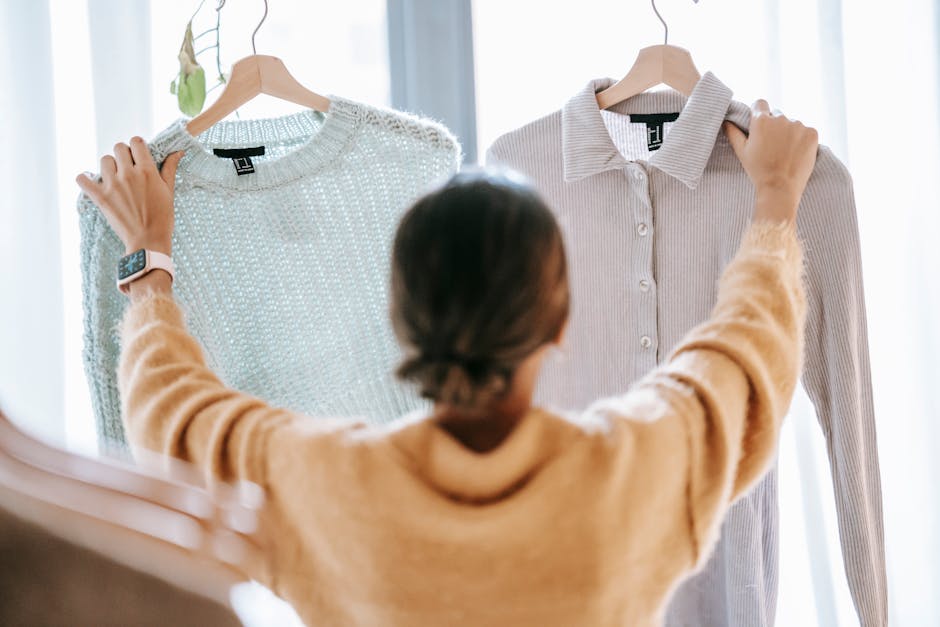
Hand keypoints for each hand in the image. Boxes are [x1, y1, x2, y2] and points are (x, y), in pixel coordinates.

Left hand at [76, 137, 183, 254]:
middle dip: (124, 155)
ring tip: (115, 178)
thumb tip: (178, 152)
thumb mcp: (169, 191)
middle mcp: (128, 174)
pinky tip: (91, 182)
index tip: (138, 155)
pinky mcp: (100, 197)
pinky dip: (84, 179)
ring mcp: (113, 185)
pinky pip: (83, 180)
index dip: (137, 146)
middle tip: (128, 168)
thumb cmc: (162, 218)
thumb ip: (170, 168)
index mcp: (147, 171)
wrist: (148, 241)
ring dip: (109, 166)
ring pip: (104, 160)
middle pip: (119, 148)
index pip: (136, 142)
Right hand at [723, 100, 818, 222]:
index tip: (760, 124)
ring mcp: (798, 125)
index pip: (760, 103)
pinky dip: (802, 140)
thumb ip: (733, 133)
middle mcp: (780, 118)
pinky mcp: (812, 133)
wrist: (780, 187)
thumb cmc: (758, 171)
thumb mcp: (742, 152)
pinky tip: (796, 154)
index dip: (759, 113)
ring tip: (785, 153)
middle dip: (775, 126)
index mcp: (761, 120)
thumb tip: (727, 121)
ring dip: (789, 133)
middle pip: (777, 115)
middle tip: (772, 146)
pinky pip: (806, 131)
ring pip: (792, 124)